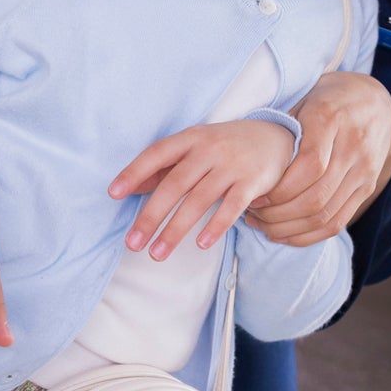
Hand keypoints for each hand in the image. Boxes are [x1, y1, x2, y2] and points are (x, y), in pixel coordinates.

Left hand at [110, 120, 295, 260]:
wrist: (276, 137)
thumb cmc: (227, 145)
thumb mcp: (197, 147)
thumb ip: (166, 166)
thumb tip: (131, 189)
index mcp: (192, 138)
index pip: (157, 153)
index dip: (135, 172)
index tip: (114, 194)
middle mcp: (210, 149)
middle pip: (175, 184)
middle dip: (151, 215)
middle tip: (133, 243)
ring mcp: (233, 165)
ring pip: (199, 200)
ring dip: (176, 229)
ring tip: (157, 253)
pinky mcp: (253, 181)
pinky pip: (231, 207)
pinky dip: (215, 226)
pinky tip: (201, 244)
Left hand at [247, 72, 390, 246]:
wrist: (375, 102)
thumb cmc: (328, 100)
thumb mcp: (304, 101)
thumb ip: (283, 130)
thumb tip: (250, 165)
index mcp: (332, 119)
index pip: (310, 166)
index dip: (280, 189)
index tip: (254, 197)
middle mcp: (353, 146)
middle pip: (317, 196)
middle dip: (278, 214)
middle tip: (252, 215)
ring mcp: (365, 170)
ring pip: (326, 214)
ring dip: (290, 228)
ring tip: (264, 226)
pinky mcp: (368, 187)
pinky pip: (338, 221)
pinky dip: (309, 235)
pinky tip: (285, 233)